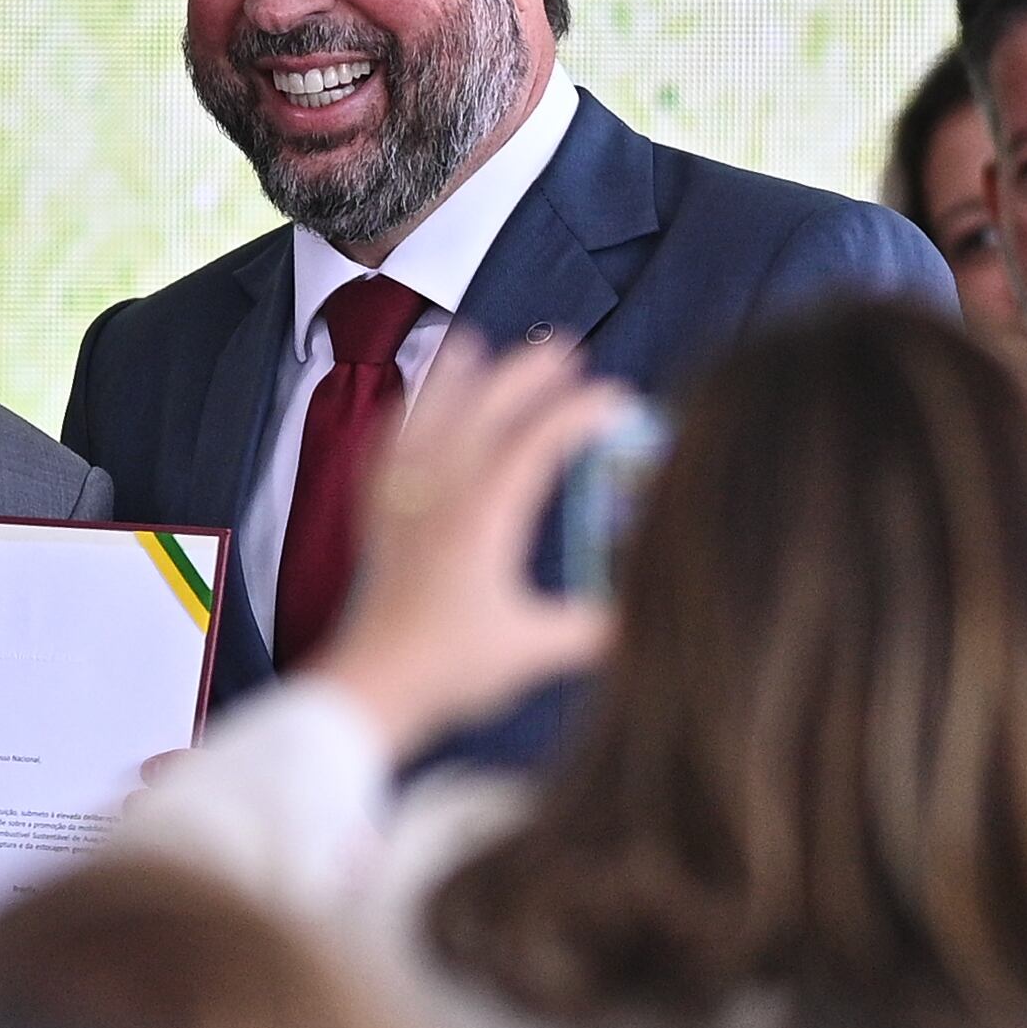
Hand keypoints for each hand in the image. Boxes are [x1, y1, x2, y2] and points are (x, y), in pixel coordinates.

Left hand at [314, 334, 625, 757]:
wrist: (374, 687)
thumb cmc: (451, 669)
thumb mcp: (536, 648)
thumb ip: (597, 628)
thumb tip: (652, 613)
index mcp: (483, 520)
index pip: (536, 445)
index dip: (578, 415)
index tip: (616, 399)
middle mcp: (438, 499)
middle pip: (481, 413)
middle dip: (524, 374)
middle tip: (563, 348)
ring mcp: (402, 507)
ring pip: (426, 421)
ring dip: (454, 379)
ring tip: (472, 341)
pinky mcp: (377, 524)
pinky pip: (384, 454)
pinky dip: (399, 421)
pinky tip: (406, 407)